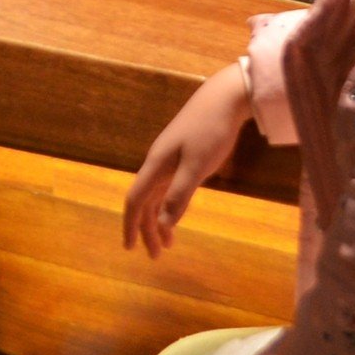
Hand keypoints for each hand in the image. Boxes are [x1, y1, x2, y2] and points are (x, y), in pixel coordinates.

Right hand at [122, 59, 254, 259]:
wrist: (224, 98)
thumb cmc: (211, 131)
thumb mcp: (197, 167)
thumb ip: (179, 196)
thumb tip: (163, 226)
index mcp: (156, 165)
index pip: (135, 200)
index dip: (131, 225)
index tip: (129, 249)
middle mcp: (157, 163)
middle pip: (145, 202)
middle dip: (147, 229)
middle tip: (156, 256)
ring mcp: (169, 158)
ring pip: (156, 195)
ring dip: (159, 220)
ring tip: (167, 244)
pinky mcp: (182, 154)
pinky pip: (167, 187)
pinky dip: (169, 205)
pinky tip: (177, 215)